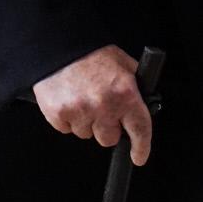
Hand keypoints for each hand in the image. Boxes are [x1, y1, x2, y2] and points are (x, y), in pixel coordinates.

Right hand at [32, 45, 152, 163]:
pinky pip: (67, 129)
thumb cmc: (91, 52)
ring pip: (87, 134)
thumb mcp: (122, 63)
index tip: (138, 156)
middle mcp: (104, 105)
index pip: (140, 128)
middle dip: (107, 127)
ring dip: (86, 121)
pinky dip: (68, 118)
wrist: (59, 45)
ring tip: (82, 96)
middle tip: (102, 108)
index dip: (141, 147)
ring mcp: (80, 112)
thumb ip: (135, 85)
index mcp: (125, 92)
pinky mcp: (58, 115)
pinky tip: (69, 99)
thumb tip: (144, 102)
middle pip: (109, 139)